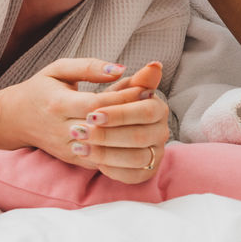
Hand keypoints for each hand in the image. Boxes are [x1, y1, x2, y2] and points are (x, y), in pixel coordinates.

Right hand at [1, 58, 165, 181]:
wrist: (15, 119)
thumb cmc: (41, 89)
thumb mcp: (59, 69)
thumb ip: (89, 67)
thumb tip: (120, 69)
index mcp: (58, 104)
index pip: (97, 104)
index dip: (123, 98)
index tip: (146, 88)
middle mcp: (61, 129)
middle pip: (103, 128)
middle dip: (131, 117)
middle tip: (156, 106)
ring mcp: (66, 148)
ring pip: (104, 149)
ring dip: (129, 138)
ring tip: (149, 124)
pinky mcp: (72, 160)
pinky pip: (100, 162)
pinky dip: (120, 154)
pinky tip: (137, 141)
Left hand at [77, 61, 170, 183]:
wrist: (105, 127)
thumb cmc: (107, 103)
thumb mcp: (115, 86)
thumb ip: (132, 78)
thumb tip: (154, 65)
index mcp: (157, 107)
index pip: (144, 111)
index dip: (119, 113)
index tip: (92, 114)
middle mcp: (161, 130)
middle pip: (139, 136)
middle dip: (107, 135)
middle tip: (79, 132)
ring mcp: (156, 153)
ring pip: (135, 158)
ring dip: (106, 153)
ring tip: (79, 147)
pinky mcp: (146, 171)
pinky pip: (132, 176)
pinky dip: (112, 169)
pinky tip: (91, 160)